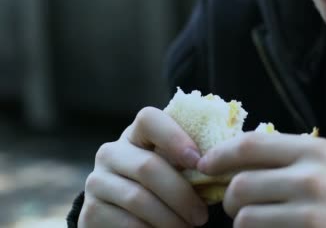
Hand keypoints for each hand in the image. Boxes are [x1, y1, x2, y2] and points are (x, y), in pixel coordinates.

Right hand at [78, 107, 208, 227]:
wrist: (126, 218)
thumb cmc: (165, 188)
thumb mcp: (175, 169)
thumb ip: (192, 161)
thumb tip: (224, 165)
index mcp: (136, 134)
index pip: (149, 119)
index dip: (175, 138)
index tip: (199, 163)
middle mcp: (111, 152)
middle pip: (148, 167)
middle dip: (181, 194)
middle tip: (202, 216)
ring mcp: (96, 181)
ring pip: (138, 199)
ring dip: (170, 218)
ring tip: (188, 227)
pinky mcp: (90, 212)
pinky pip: (126, 223)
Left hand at [197, 132, 325, 227]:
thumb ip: (287, 155)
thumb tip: (236, 158)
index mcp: (312, 149)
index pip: (250, 145)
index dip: (219, 155)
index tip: (205, 165)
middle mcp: (310, 176)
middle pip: (242, 184)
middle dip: (228, 198)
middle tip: (232, 203)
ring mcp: (311, 210)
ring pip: (246, 217)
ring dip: (241, 221)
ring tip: (250, 221)